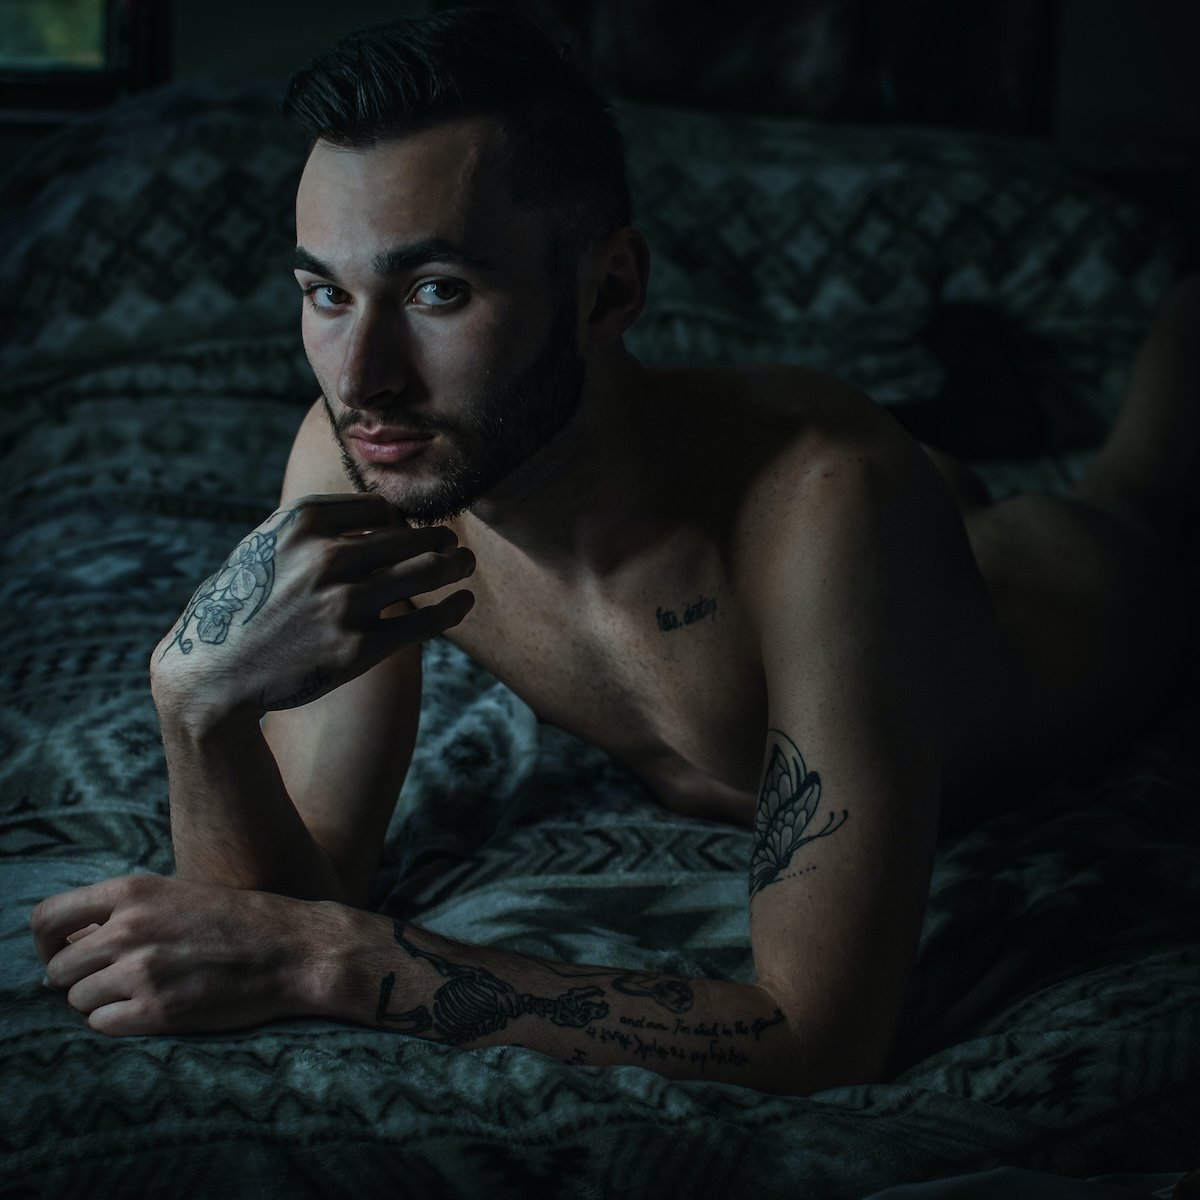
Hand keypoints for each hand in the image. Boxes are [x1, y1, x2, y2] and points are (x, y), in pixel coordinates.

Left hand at [31, 875, 337, 1035]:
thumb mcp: (178, 896)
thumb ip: (125, 912)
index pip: (47, 918)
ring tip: (140, 994)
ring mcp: (143, 971)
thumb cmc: (237, 921)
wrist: (293, 949)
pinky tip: (151, 1010)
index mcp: (134, 892)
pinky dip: (119, 1022)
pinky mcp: (158, 1011)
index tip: (62, 955)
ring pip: (78, 1000)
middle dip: (78, 980)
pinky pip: (103, 1025)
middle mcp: (131, 928)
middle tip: (109, 982)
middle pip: (58, 969)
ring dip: (101, 1003)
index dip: (45, 944)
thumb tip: (70, 941)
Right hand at [150, 493, 474, 719]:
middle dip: (439, 540)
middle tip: (454, 546)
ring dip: (455, 565)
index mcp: (301, 523)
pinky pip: (424, 622)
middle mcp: (325, 558)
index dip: (401, 520)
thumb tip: (386, 513)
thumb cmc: (247, 602)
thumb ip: (318, 525)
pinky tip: (463, 603)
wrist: (216, 670)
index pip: (379, 508)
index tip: (409, 532)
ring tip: (465, 565)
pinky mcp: (358, 648)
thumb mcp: (268, 545)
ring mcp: (343, 604)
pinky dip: (452, 609)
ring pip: (425, 572)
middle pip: (409, 538)